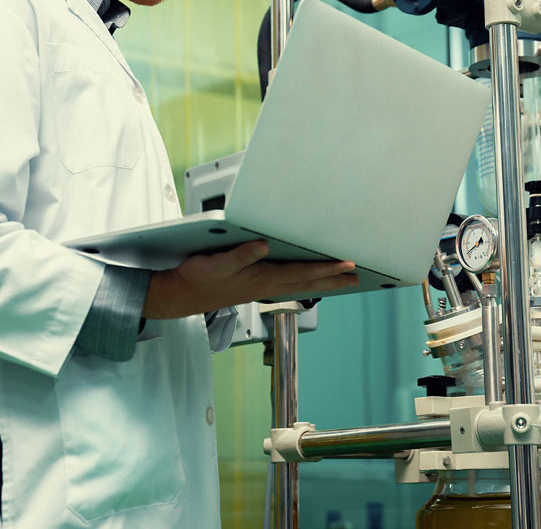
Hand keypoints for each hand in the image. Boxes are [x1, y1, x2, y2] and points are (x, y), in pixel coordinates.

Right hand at [143, 241, 358, 319]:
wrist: (183, 295)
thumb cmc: (200, 278)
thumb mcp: (216, 263)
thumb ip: (240, 255)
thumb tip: (262, 244)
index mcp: (262, 278)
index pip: (302, 273)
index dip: (326, 269)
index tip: (348, 265)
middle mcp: (267, 285)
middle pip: (308, 282)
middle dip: (334, 279)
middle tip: (357, 276)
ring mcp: (263, 288)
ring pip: (301, 285)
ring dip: (324, 283)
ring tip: (343, 281)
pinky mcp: (256, 287)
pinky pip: (289, 285)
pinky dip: (306, 284)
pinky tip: (310, 282)